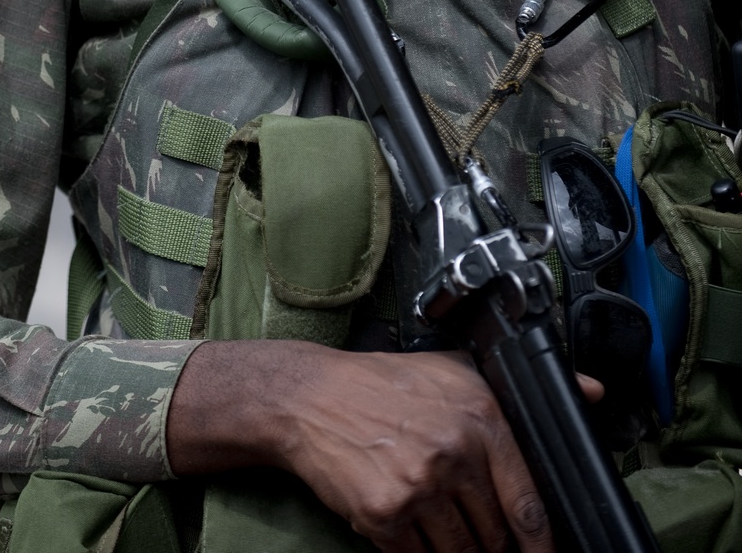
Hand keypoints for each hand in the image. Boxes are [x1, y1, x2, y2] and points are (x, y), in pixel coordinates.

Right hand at [168, 341, 554, 551]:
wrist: (311, 397)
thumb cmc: (385, 385)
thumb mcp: (456, 370)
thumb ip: (522, 390)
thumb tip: (593, 393)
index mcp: (480, 417)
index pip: (530, 505)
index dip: (542, 544)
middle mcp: (454, 453)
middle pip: (497, 537)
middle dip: (491, 542)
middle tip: (473, 526)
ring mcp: (419, 487)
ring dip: (455, 549)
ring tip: (436, 520)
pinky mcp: (385, 516)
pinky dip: (418, 552)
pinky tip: (407, 523)